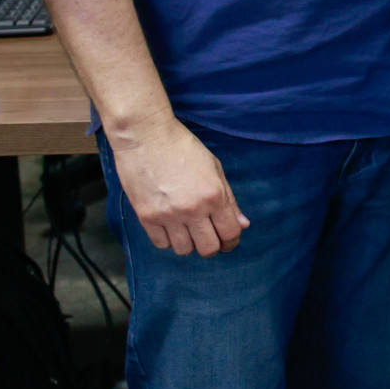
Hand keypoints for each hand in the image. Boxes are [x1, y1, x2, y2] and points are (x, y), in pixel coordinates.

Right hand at [108, 116, 248, 256]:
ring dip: (190, 244)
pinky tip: (171, 228)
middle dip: (213, 246)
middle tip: (210, 238)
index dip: (232, 241)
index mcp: (214, 196)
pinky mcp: (147, 218)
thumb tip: (242, 224)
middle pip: (208, 248)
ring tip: (189, 231)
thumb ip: (229, 200)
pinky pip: (161, 244)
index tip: (229, 242)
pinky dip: (169, 240)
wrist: (147, 138)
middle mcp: (193, 210)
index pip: (230, 233)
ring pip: (184, 250)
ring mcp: (168, 216)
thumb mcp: (215, 168)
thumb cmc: (184, 148)